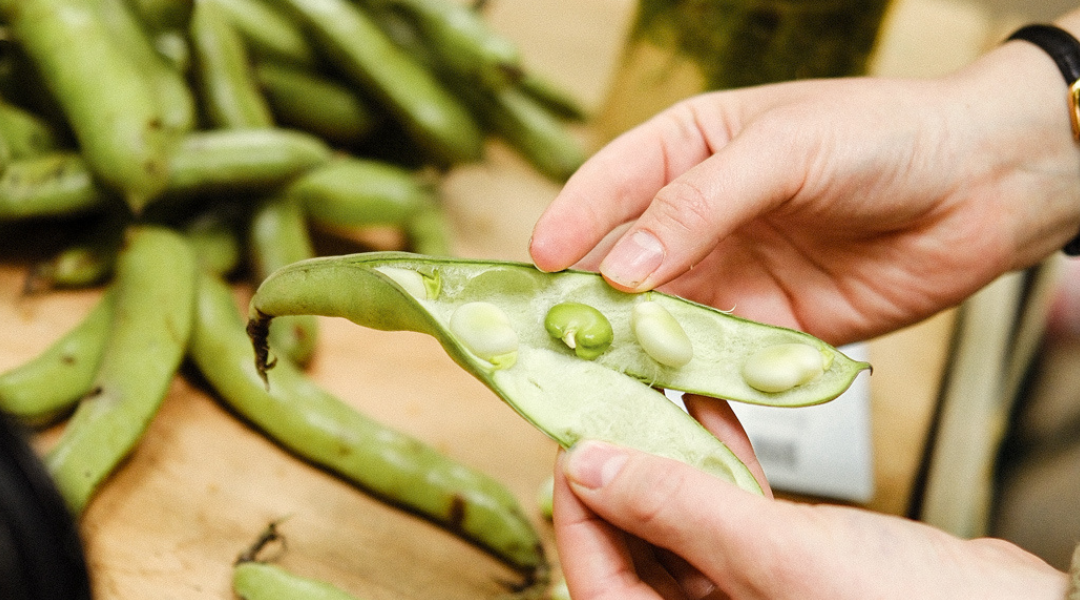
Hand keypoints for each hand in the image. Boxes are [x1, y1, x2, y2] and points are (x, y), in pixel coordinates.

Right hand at [529, 39, 1079, 345]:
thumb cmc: (885, 135)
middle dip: (585, 302)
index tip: (537, 263)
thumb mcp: (784, 150)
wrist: (981, 186)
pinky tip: (666, 399)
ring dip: (631, 351)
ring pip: (661, 319)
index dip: (571, 223)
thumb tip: (625, 269)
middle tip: (548, 340)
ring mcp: (731, 275)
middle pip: (622, 264)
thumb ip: (698, 206)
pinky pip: (716, 359)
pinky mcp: (767, 328)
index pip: (610, 186)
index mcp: (690, 149)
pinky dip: (690, 383)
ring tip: (594, 381)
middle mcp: (699, 217)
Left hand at [553, 436, 1067, 599]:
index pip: (595, 574)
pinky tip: (705, 407)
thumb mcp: (774, 557)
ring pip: (679, 515)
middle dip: (618, 469)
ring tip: (647, 394)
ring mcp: (744, 591)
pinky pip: (730, 504)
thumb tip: (589, 468)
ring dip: (664, 454)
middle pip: (631, 541)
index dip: (577, 505)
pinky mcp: (783, 560)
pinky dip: (718, 456)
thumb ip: (678, 510)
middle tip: (603, 404)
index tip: (572, 439)